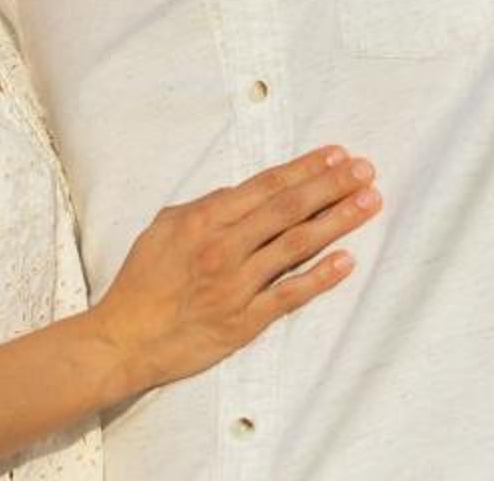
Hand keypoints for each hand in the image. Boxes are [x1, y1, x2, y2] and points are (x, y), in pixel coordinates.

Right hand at [86, 146, 380, 395]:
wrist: (124, 339)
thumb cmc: (142, 281)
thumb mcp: (164, 227)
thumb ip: (205, 205)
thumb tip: (239, 191)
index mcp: (205, 220)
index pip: (267, 186)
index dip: (305, 168)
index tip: (337, 155)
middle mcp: (224, 248)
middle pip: (289, 209)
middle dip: (332, 186)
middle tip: (366, 170)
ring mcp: (237, 286)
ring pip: (297, 246)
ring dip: (337, 221)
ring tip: (369, 202)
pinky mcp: (244, 322)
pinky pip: (290, 295)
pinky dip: (320, 277)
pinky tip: (347, 260)